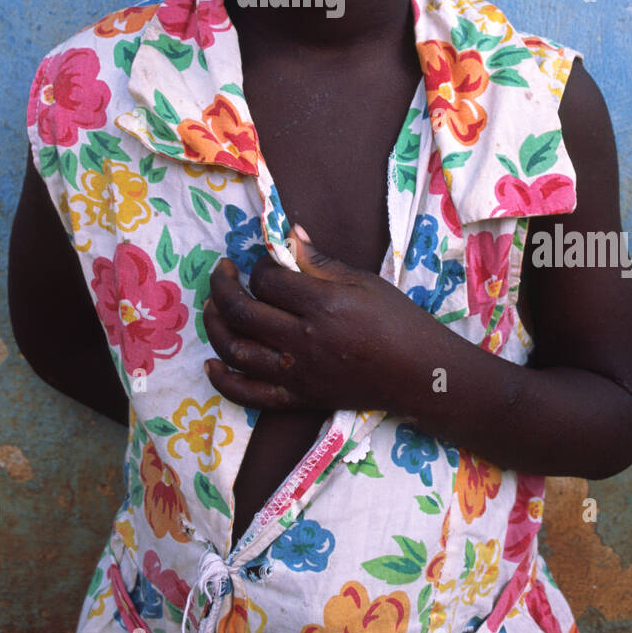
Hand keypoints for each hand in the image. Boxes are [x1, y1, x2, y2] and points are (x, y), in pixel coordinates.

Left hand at [202, 225, 445, 413]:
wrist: (420, 373)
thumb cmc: (396, 319)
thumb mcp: (363, 280)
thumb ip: (320, 260)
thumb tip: (289, 234)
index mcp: (322, 303)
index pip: (268, 280)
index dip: (258, 267)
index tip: (265, 263)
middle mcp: (303, 339)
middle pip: (243, 312)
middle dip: (224, 287)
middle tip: (223, 271)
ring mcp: (297, 373)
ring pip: (237, 350)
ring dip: (215, 325)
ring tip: (212, 306)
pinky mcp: (298, 399)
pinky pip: (250, 395)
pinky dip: (224, 380)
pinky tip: (213, 362)